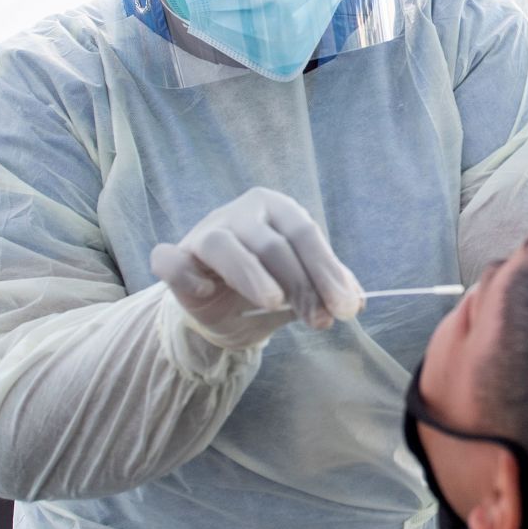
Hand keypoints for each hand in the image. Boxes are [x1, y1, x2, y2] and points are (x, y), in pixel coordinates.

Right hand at [150, 188, 363, 348]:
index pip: (305, 234)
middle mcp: (241, 212)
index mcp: (277, 209)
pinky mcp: (175, 256)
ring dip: (250, 275)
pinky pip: (170, 259)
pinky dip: (184, 273)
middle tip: (320, 320)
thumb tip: (357, 300)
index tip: (345, 308)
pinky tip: (205, 292)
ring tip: (275, 304)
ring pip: (223, 244)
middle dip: (300, 284)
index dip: (327, 272)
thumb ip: (328, 290)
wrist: (222, 309)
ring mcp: (204, 231)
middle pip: (271, 243)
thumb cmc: (268, 287)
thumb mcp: (302, 288)